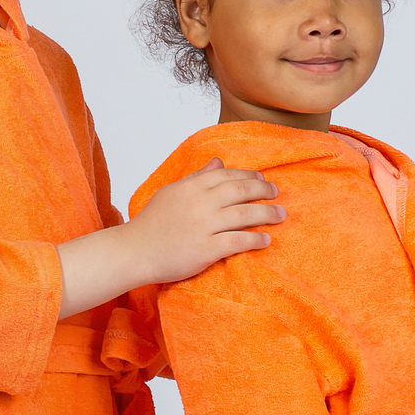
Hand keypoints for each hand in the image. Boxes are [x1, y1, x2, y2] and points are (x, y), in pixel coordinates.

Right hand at [55, 159, 283, 316]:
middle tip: (276, 194)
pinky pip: (238, 241)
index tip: (262, 179)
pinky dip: (255, 239)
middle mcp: (200, 203)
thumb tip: (218, 162)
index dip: (249, 176)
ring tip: (280, 215)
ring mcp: (204, 226)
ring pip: (245, 215)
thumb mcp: (172, 192)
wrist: (134, 251)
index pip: (227, 175)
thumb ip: (197, 177)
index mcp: (191, 187)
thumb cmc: (151, 224)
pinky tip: (266, 240)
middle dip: (263, 190)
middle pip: (241, 191)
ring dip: (267, 214)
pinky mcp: (206, 249)